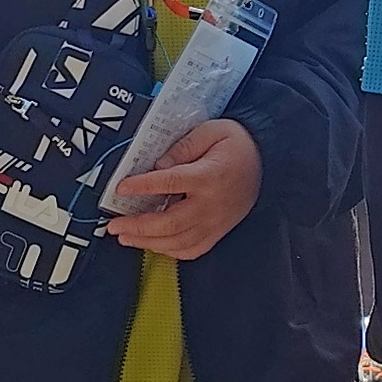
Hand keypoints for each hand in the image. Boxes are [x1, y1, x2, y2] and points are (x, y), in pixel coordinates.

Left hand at [106, 119, 261, 261]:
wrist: (267, 162)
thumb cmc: (238, 145)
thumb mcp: (211, 131)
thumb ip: (183, 146)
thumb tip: (158, 164)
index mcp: (209, 176)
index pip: (170, 183)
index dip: (143, 186)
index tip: (121, 188)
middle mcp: (211, 205)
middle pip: (169, 223)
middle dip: (138, 227)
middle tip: (114, 225)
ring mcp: (215, 223)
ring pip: (177, 242)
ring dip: (147, 242)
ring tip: (125, 237)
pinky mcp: (217, 232)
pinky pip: (191, 250)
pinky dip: (169, 251)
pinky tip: (152, 243)